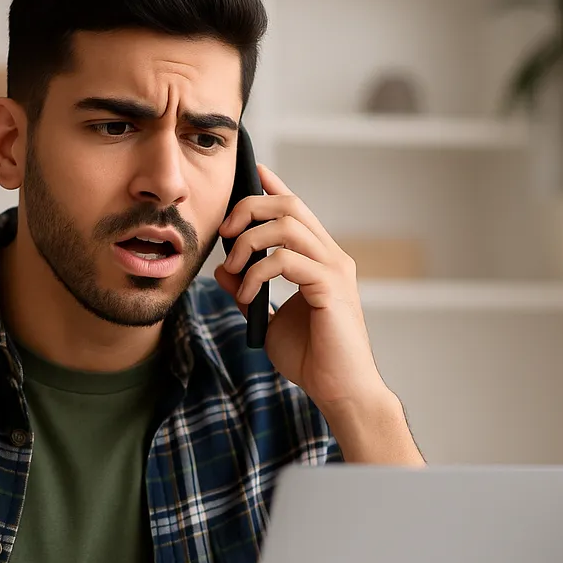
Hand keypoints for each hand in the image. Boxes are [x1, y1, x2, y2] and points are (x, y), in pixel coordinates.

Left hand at [213, 163, 388, 416]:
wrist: (339, 390)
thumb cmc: (311, 358)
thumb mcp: (268, 319)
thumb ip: (248, 291)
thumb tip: (223, 269)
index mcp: (320, 260)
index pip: (297, 210)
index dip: (273, 187)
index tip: (252, 172)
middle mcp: (331, 257)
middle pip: (289, 206)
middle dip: (249, 208)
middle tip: (225, 232)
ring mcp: (334, 269)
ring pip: (287, 225)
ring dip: (249, 243)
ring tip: (234, 272)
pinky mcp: (330, 287)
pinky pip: (286, 260)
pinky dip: (257, 273)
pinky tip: (246, 296)